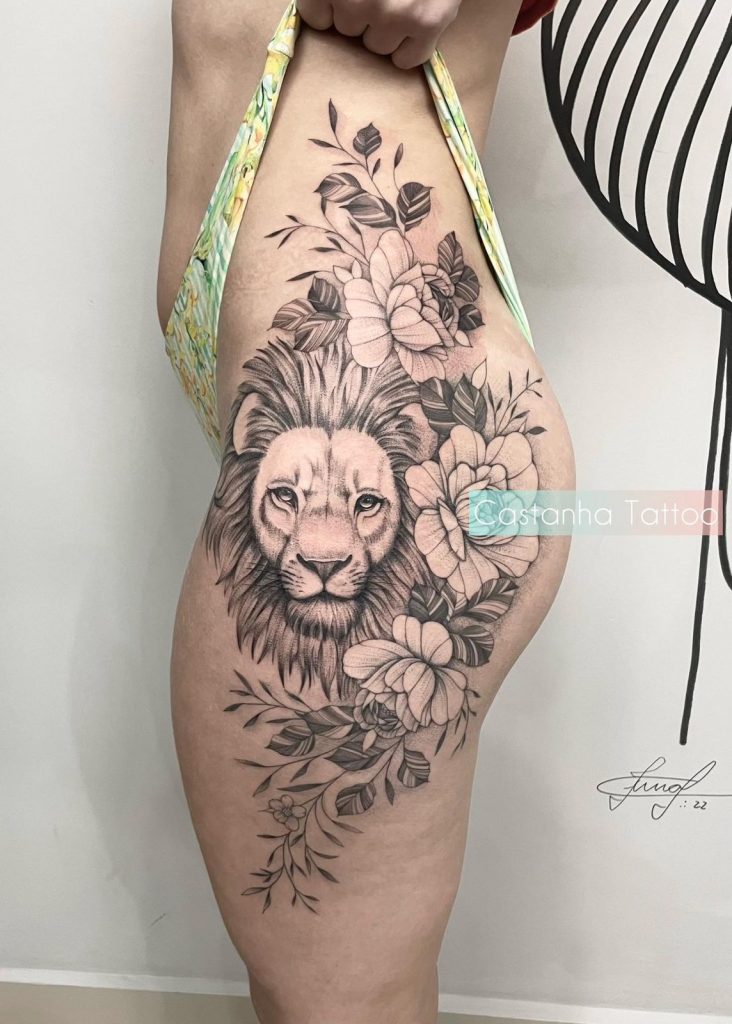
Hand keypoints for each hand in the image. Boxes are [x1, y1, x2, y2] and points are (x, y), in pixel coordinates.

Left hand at [296, 0, 461, 67]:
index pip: (315, 16)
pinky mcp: (427, 23)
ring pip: (376, 46)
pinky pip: (405, 59)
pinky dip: (411, 46)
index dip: (330, 5)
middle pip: (347, 30)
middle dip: (360, 11)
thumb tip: (320, 8)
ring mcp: (395, 14)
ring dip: (386, 28)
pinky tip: (417, 17)